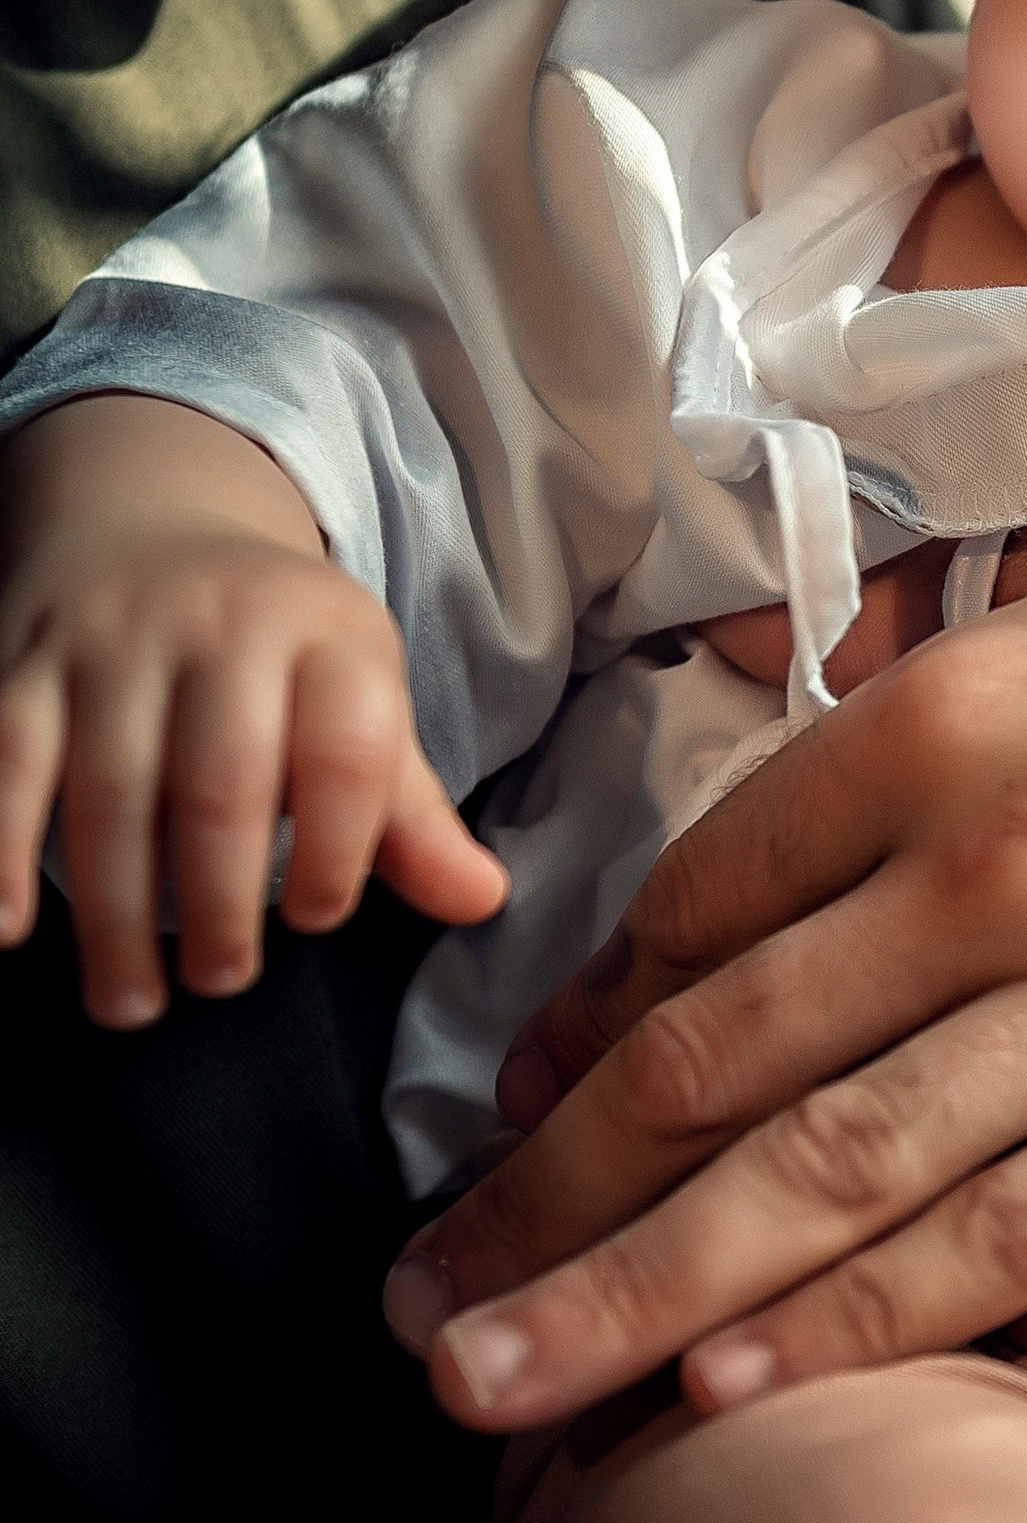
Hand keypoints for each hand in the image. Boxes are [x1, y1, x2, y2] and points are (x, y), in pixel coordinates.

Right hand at [0, 402, 506, 1026]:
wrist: (152, 521)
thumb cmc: (279, 656)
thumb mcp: (362, 706)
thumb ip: (410, 814)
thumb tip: (482, 901)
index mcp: (330, 637)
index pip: (348, 751)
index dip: (340, 848)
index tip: (319, 919)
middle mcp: (224, 628)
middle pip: (222, 783)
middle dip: (221, 901)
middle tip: (222, 981)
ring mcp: (115, 643)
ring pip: (111, 792)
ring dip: (117, 914)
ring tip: (131, 1001)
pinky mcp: (24, 664)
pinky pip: (5, 763)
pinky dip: (1, 851)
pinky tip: (7, 932)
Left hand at [384, 479, 1026, 1432]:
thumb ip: (960, 668)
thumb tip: (805, 760)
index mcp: (976, 706)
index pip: (705, 893)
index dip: (578, 1018)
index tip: (518, 1104)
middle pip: (721, 1055)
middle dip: (546, 1193)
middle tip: (423, 1296)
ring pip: (837, 1175)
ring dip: (639, 1295)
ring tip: (493, 1381)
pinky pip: (1024, 1242)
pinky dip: (864, 1322)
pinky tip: (734, 1389)